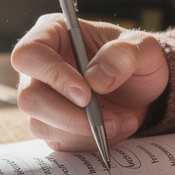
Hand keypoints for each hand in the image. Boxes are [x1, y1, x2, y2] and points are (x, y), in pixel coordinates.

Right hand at [11, 14, 169, 150]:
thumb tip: (96, 78)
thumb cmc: (136, 60)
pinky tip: (115, 127)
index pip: (29, 54)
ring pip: (41, 124)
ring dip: (84, 130)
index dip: (52, 75)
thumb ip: (124, 55)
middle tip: (106, 117)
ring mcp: (43, 97)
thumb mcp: (144, 48)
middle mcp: (40, 67)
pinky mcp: (52, 124)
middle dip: (69, 114)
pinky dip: (90, 140)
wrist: (143, 89)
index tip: (85, 94)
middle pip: (29, 97)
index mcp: (54, 33)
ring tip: (119, 120)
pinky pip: (59, 141)